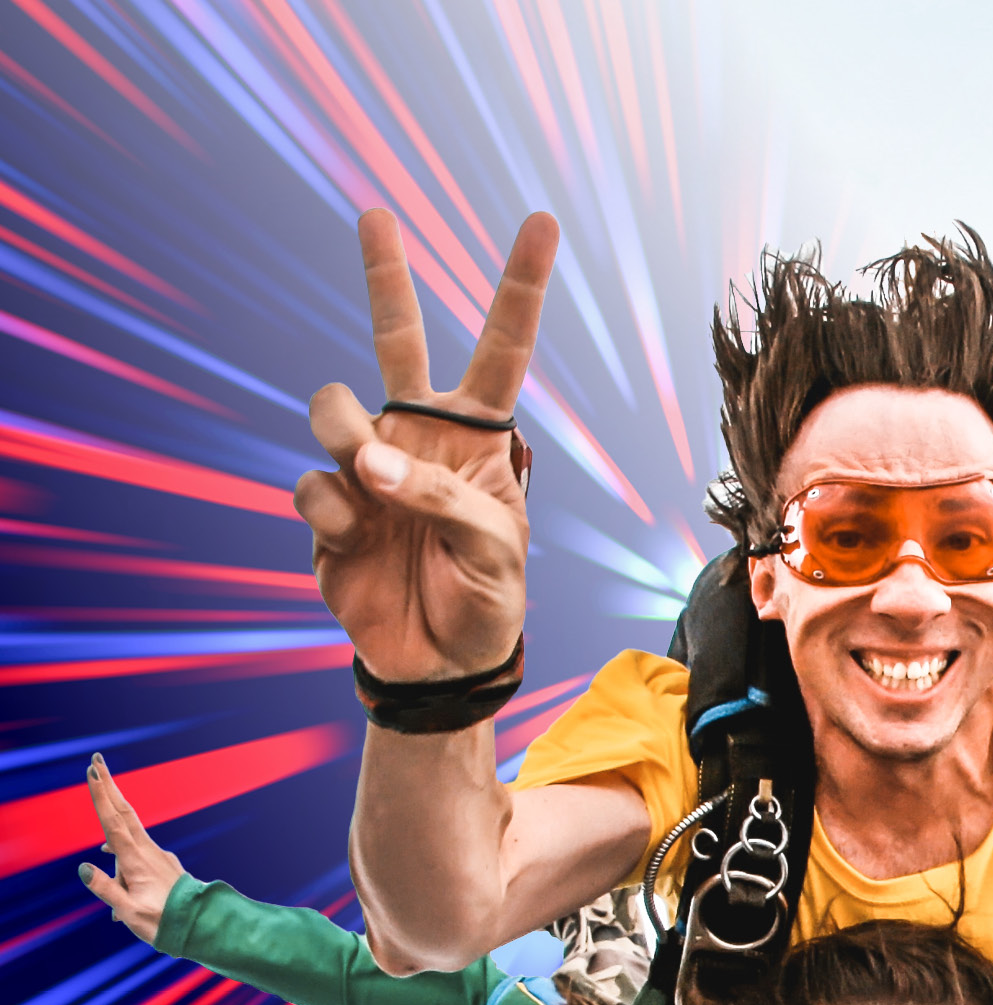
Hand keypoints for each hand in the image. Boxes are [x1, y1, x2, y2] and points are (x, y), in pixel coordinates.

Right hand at [77, 756, 184, 942]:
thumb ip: (106, 889)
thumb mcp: (129, 911)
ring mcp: (158, 856)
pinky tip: (109, 852)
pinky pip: (136, 846)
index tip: (93, 772)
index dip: (101, 796)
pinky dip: (120, 840)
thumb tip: (84, 866)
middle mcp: (148, 852)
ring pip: (131, 826)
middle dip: (109, 786)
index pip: (113, 822)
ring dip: (114, 806)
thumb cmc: (163, 923)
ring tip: (102, 787)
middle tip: (97, 761)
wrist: (202, 927)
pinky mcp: (163, 864)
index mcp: (136, 861)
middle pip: (124, 813)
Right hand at [294, 209, 558, 682]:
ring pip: (333, 405)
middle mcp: (419, 437)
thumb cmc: (486, 601)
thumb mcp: (492, 550)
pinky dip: (331, 510)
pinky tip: (355, 539)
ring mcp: (368, 467)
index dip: (519, 287)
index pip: (502, 350)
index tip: (541, 221)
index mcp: (478, 438)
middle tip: (377, 214)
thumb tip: (368, 461)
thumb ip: (441, 496)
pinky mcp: (329, 507)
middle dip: (385, 276)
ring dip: (342, 431)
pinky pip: (312, 482)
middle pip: (397, 339)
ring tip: (368, 478)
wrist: (440, 662)